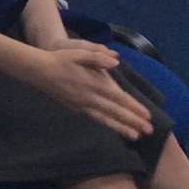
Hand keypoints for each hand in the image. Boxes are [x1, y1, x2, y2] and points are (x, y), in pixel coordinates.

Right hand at [27, 45, 153, 140]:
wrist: (38, 71)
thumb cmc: (60, 59)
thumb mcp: (79, 52)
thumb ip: (98, 57)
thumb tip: (115, 61)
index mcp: (93, 83)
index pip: (118, 98)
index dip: (134, 107)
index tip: (147, 115)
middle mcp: (89, 98)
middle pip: (115, 112)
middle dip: (133, 122)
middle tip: (149, 131)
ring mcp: (82, 105)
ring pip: (105, 119)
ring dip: (121, 128)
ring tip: (135, 136)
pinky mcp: (76, 109)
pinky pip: (96, 118)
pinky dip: (107, 124)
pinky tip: (114, 128)